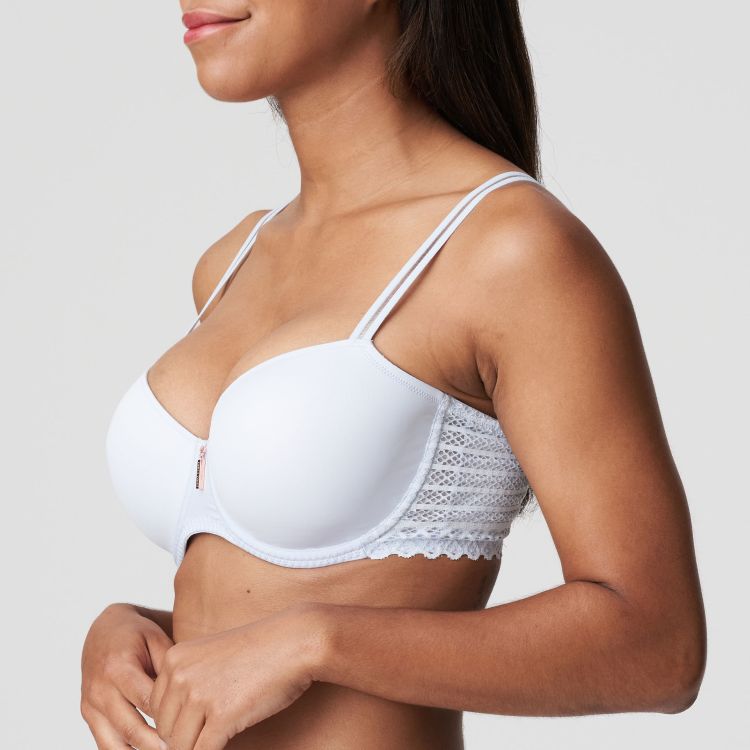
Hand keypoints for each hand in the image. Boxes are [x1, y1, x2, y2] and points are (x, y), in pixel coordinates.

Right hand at [81, 603, 173, 749]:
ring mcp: (91, 705)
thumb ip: (169, 668)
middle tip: (182, 749)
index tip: (190, 728)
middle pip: (131, 727)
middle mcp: (100, 689)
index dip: (169, 718)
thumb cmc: (137, 634)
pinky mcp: (88, 715)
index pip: (147, 701)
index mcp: (119, 667)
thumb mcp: (157, 640)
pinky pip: (104, 744)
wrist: (104, 630)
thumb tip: (185, 699)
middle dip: (156, 745)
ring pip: (114, 743)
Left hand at [150, 603, 324, 749]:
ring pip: (179, 746)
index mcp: (174, 658)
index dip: (174, 723)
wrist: (293, 641)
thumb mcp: (210, 657)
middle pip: (164, 730)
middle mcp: (180, 675)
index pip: (155, 708)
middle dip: (183, 739)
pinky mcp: (221, 716)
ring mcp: (199, 696)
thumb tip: (170, 726)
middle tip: (207, 735)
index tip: (195, 725)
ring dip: (197, 748)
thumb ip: (187, 682)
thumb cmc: (259, 650)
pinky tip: (225, 747)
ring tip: (217, 739)